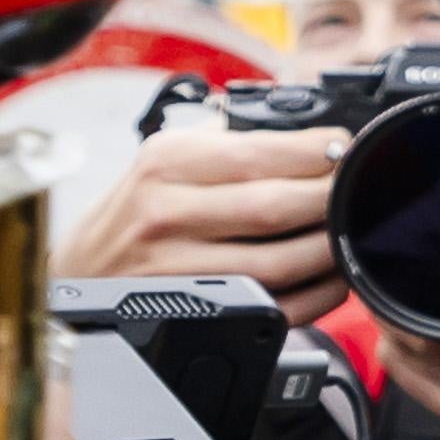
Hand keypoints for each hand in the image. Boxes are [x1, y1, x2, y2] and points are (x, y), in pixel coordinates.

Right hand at [61, 112, 345, 319]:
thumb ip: (225, 138)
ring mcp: (178, 269)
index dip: (317, 151)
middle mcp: (166, 214)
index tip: (345, 148)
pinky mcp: (196, 313)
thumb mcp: (163, 159)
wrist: (80, 274)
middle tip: (359, 189)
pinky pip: (275, 307)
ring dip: (330, 248)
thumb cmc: (136, 211)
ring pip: (279, 262)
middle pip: (275, 208)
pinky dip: (317, 294)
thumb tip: (304, 126)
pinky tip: (332, 276)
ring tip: (351, 231)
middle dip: (331, 198)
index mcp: (166, 164)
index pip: (259, 153)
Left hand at [367, 131, 439, 439]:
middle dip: (393, 299)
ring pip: (412, 361)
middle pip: (420, 337)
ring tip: (390, 292)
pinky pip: (414, 385)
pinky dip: (399, 356)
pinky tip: (402, 333)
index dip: (408, 286)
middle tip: (386, 266)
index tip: (397, 255)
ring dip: (391, 326)